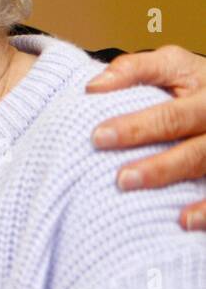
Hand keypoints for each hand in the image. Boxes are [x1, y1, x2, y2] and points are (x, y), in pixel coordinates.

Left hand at [86, 44, 205, 229]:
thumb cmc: (193, 84)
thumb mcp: (172, 66)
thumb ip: (134, 70)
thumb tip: (93, 87)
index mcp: (205, 93)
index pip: (171, 115)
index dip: (137, 127)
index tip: (98, 137)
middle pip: (194, 149)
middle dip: (159, 166)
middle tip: (121, 179)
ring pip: (205, 166)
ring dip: (177, 185)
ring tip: (144, 197)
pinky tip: (184, 221)